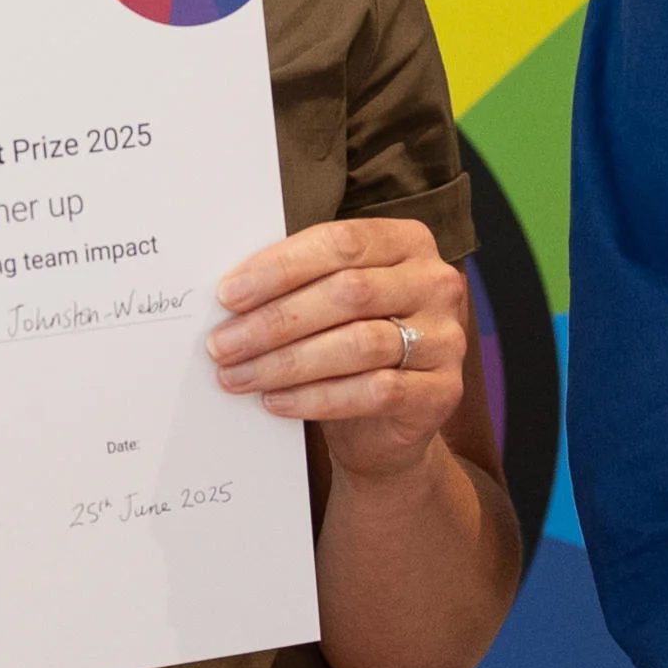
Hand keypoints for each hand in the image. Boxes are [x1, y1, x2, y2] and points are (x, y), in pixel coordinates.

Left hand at [207, 220, 465, 482]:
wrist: (386, 425)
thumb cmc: (347, 348)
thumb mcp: (330, 304)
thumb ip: (301, 283)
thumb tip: (229, 290)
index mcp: (408, 242)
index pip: (341, 242)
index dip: (281, 267)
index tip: (228, 294)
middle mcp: (436, 283)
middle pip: (348, 293)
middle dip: (274, 320)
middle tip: (221, 345)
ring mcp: (446, 338)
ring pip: (358, 344)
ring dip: (286, 362)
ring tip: (236, 376)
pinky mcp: (443, 390)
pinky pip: (374, 391)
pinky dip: (316, 397)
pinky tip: (275, 401)